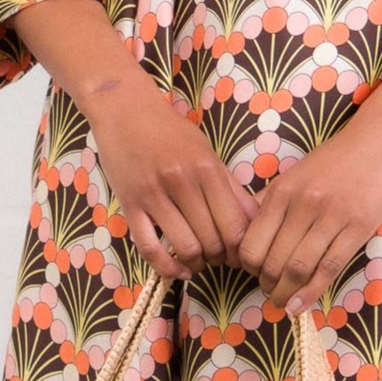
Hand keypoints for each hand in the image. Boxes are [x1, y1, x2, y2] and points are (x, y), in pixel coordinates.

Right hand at [10, 0, 256, 283]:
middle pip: (213, 240)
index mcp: (208, 170)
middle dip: (220, 258)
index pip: (236, 226)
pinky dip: (167, 267)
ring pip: (185, 247)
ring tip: (198, 261)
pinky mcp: (130, 205)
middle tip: (218, 259)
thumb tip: (256, 221)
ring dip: (196, 264)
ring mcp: (154, 195)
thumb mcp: (207, 153)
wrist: (125, 110)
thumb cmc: (171, 132)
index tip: (239, 254)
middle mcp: (184, 183)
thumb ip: (231, 187)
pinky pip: (150, 248)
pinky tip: (178, 270)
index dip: (242, 249)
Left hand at [237, 95, 381, 312]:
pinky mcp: (358, 227)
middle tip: (269, 292)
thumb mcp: (297, 174)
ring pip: (298, 268)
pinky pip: (328, 268)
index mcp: (282, 191)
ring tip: (282, 302)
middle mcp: (302, 204)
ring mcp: (331, 216)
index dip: (246, 267)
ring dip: (285, 293)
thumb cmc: (339, 158)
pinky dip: (310, 292)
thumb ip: (271, 201)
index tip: (253, 274)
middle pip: (271, 260)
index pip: (250, 242)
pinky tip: (299, 306)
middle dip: (265, 284)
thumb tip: (245, 230)